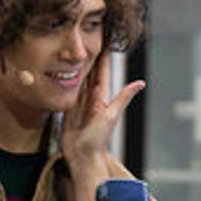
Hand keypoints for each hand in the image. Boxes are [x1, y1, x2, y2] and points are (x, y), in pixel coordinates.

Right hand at [62, 51, 144, 171]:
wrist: (82, 157)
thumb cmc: (99, 140)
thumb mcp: (111, 115)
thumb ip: (124, 97)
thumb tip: (141, 83)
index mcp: (101, 100)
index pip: (101, 75)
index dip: (101, 60)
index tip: (102, 43)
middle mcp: (90, 101)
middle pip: (88, 76)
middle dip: (87, 61)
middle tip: (85, 43)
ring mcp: (78, 106)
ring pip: (77, 84)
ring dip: (75, 70)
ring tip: (73, 54)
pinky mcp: (67, 112)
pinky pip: (66, 95)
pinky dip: (64, 85)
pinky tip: (60, 76)